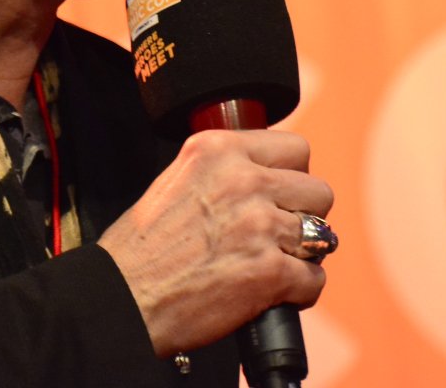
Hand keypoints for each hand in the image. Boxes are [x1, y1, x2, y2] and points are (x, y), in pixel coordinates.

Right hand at [96, 129, 333, 356]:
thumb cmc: (142, 248)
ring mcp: (260, 226)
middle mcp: (242, 180)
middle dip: (303, 215)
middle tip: (276, 234)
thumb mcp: (177, 180)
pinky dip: (297, 292)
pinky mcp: (270, 272)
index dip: (291, 176)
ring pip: (323, 236)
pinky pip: (314, 279)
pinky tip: (270, 293)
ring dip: (302, 254)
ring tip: (272, 263)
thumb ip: (224, 171)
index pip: (296, 148)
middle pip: (318, 192)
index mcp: (217, 150)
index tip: (280, 194)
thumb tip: (268, 177)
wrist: (123, 297)